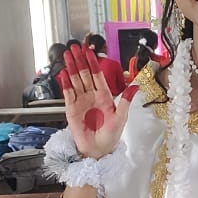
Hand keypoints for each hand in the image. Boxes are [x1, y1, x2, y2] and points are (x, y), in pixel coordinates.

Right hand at [60, 44, 132, 159]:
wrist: (98, 150)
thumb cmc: (111, 135)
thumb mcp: (121, 117)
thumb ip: (125, 101)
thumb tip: (135, 87)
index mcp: (104, 96)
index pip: (97, 75)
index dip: (93, 63)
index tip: (89, 52)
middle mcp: (91, 96)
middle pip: (84, 74)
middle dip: (80, 60)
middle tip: (74, 48)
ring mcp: (81, 101)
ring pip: (75, 80)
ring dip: (71, 68)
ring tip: (67, 55)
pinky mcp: (71, 109)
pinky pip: (68, 93)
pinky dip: (65, 84)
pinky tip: (63, 74)